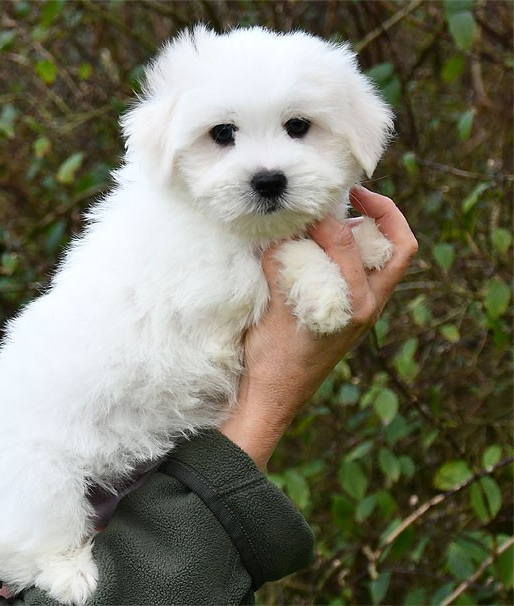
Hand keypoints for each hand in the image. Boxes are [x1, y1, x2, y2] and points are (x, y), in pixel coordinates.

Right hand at [219, 187, 417, 468]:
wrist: (276, 395)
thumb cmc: (273, 358)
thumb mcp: (274, 308)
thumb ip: (282, 266)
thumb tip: (282, 230)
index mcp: (354, 306)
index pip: (350, 244)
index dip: (330, 218)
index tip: (310, 207)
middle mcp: (369, 307)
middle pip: (398, 248)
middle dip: (382, 213)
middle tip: (353, 194)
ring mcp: (365, 311)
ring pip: (388, 261)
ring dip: (372, 232)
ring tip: (342, 216)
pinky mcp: (354, 314)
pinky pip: (368, 273)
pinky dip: (356, 252)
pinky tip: (327, 247)